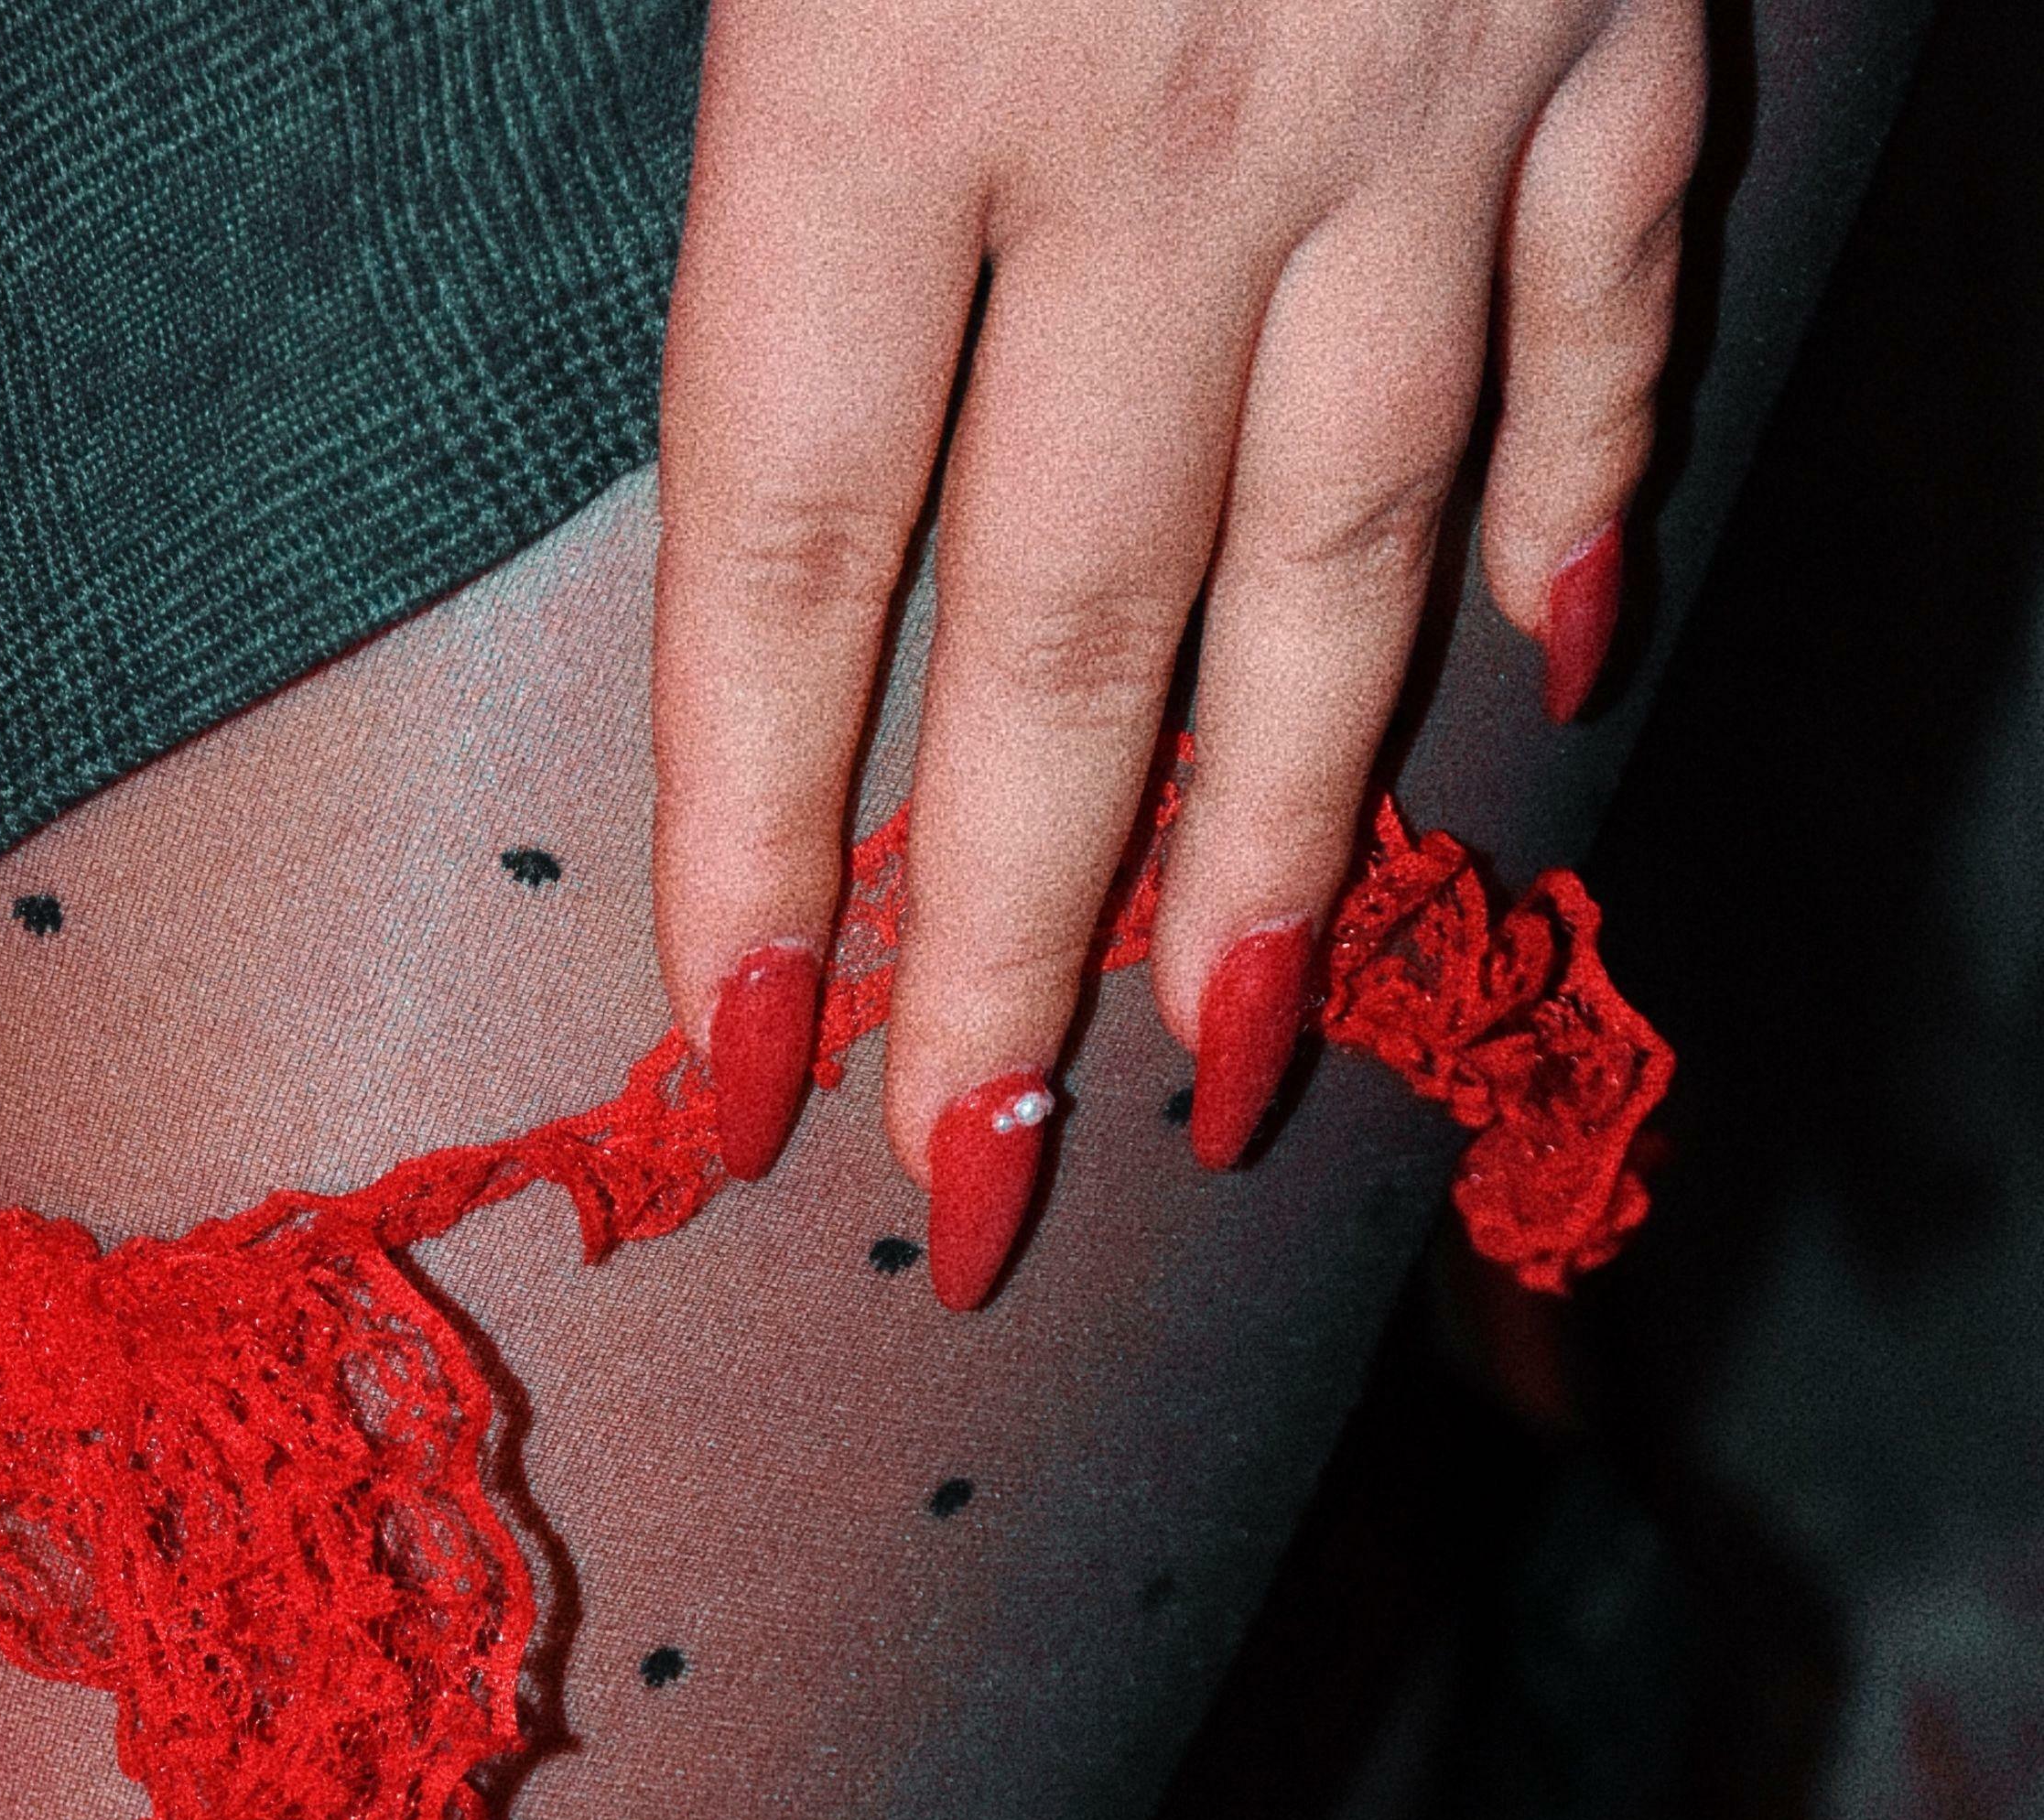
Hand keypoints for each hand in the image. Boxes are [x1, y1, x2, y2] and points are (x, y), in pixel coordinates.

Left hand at [651, 0, 1705, 1303]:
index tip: (735, 1067)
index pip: (786, 553)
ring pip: (1347, 542)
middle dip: (1010, 946)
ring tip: (1223, 1051)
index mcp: (887, 50)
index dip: (750, 842)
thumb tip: (761, 442)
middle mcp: (1169, 109)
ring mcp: (1424, 72)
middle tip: (973, 1176)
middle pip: (1070, 634)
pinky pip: (1614, 300)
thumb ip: (763, 129)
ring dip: (1282, 830)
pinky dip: (1588, 485)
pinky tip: (1545, 659)